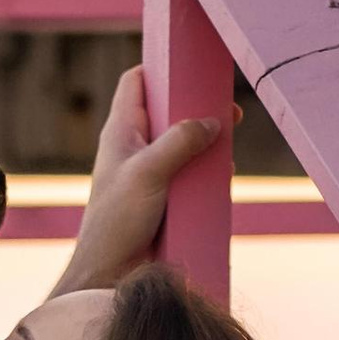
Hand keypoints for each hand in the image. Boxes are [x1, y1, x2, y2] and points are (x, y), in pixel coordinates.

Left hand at [60, 63, 231, 291]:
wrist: (110, 275)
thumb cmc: (117, 221)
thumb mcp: (148, 173)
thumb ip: (179, 141)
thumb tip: (213, 122)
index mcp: (121, 132)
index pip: (136, 82)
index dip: (160, 67)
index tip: (190, 64)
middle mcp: (135, 148)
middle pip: (169, 111)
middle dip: (197, 108)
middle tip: (228, 111)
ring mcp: (150, 173)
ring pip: (184, 144)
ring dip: (207, 143)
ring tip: (228, 145)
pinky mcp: (164, 197)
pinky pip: (190, 175)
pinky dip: (206, 172)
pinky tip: (222, 176)